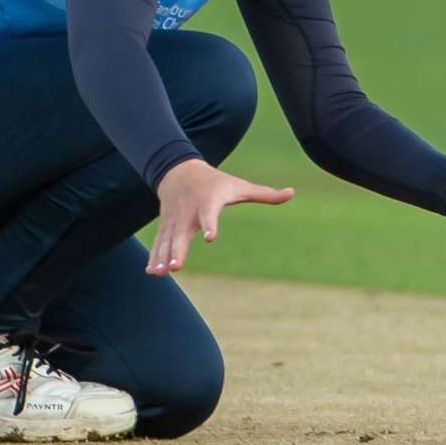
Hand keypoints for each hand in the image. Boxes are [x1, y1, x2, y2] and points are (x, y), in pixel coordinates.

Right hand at [147, 159, 292, 275]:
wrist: (178, 171)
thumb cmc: (215, 182)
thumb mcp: (239, 186)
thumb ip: (265, 194)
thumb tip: (292, 193)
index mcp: (208, 202)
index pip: (209, 214)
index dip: (210, 225)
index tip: (209, 237)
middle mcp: (188, 213)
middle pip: (182, 233)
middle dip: (177, 249)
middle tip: (176, 266)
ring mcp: (174, 220)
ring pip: (167, 240)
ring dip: (163, 257)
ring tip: (162, 273)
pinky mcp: (166, 226)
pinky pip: (159, 242)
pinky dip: (155, 256)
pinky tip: (153, 272)